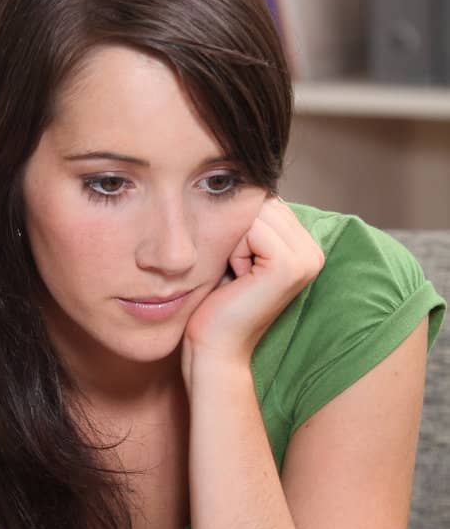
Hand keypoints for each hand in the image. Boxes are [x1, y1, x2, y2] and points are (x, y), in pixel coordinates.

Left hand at [180, 196, 323, 386]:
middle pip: (262, 202)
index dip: (239, 225)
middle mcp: (314, 250)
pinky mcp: (290, 265)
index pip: (266, 200)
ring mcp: (307, 258)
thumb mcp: (235, 253)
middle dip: (237, 231)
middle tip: (235, 272)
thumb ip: (248, 222)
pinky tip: (237, 278)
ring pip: (255, 212)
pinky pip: (251, 228)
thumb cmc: (216, 304)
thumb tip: (241, 180)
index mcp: (305, 245)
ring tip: (236, 275)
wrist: (214, 348)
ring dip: (233, 241)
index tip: (236, 264)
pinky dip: (234, 251)